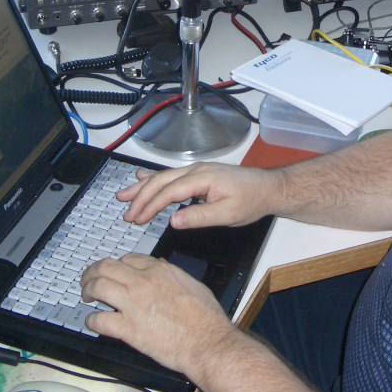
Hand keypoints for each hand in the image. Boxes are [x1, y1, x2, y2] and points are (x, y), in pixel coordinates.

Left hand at [80, 254, 233, 375]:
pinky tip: (93, 322)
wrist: (207, 342)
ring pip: (98, 286)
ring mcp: (133, 304)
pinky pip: (99, 320)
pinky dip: (92, 321)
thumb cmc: (206, 317)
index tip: (114, 272)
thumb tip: (164, 270)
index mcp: (160, 270)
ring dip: (87, 290)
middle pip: (106, 267)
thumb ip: (174, 275)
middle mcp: (143, 282)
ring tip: (86, 296)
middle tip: (88, 280)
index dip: (117, 265)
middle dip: (93, 272)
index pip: (128, 259)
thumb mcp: (193, 284)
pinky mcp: (128, 328)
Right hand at [119, 162, 280, 229]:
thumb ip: (199, 217)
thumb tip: (173, 221)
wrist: (268, 188)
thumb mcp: (228, 215)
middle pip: (160, 181)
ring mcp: (197, 170)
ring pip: (163, 177)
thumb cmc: (251, 200)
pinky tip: (142, 178)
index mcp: (202, 179)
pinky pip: (171, 175)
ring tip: (123, 195)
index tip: (136, 218)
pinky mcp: (199, 174)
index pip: (168, 192)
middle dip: (140, 197)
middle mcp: (196, 170)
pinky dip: (154, 178)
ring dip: (142, 186)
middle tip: (125, 212)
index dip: (150, 205)